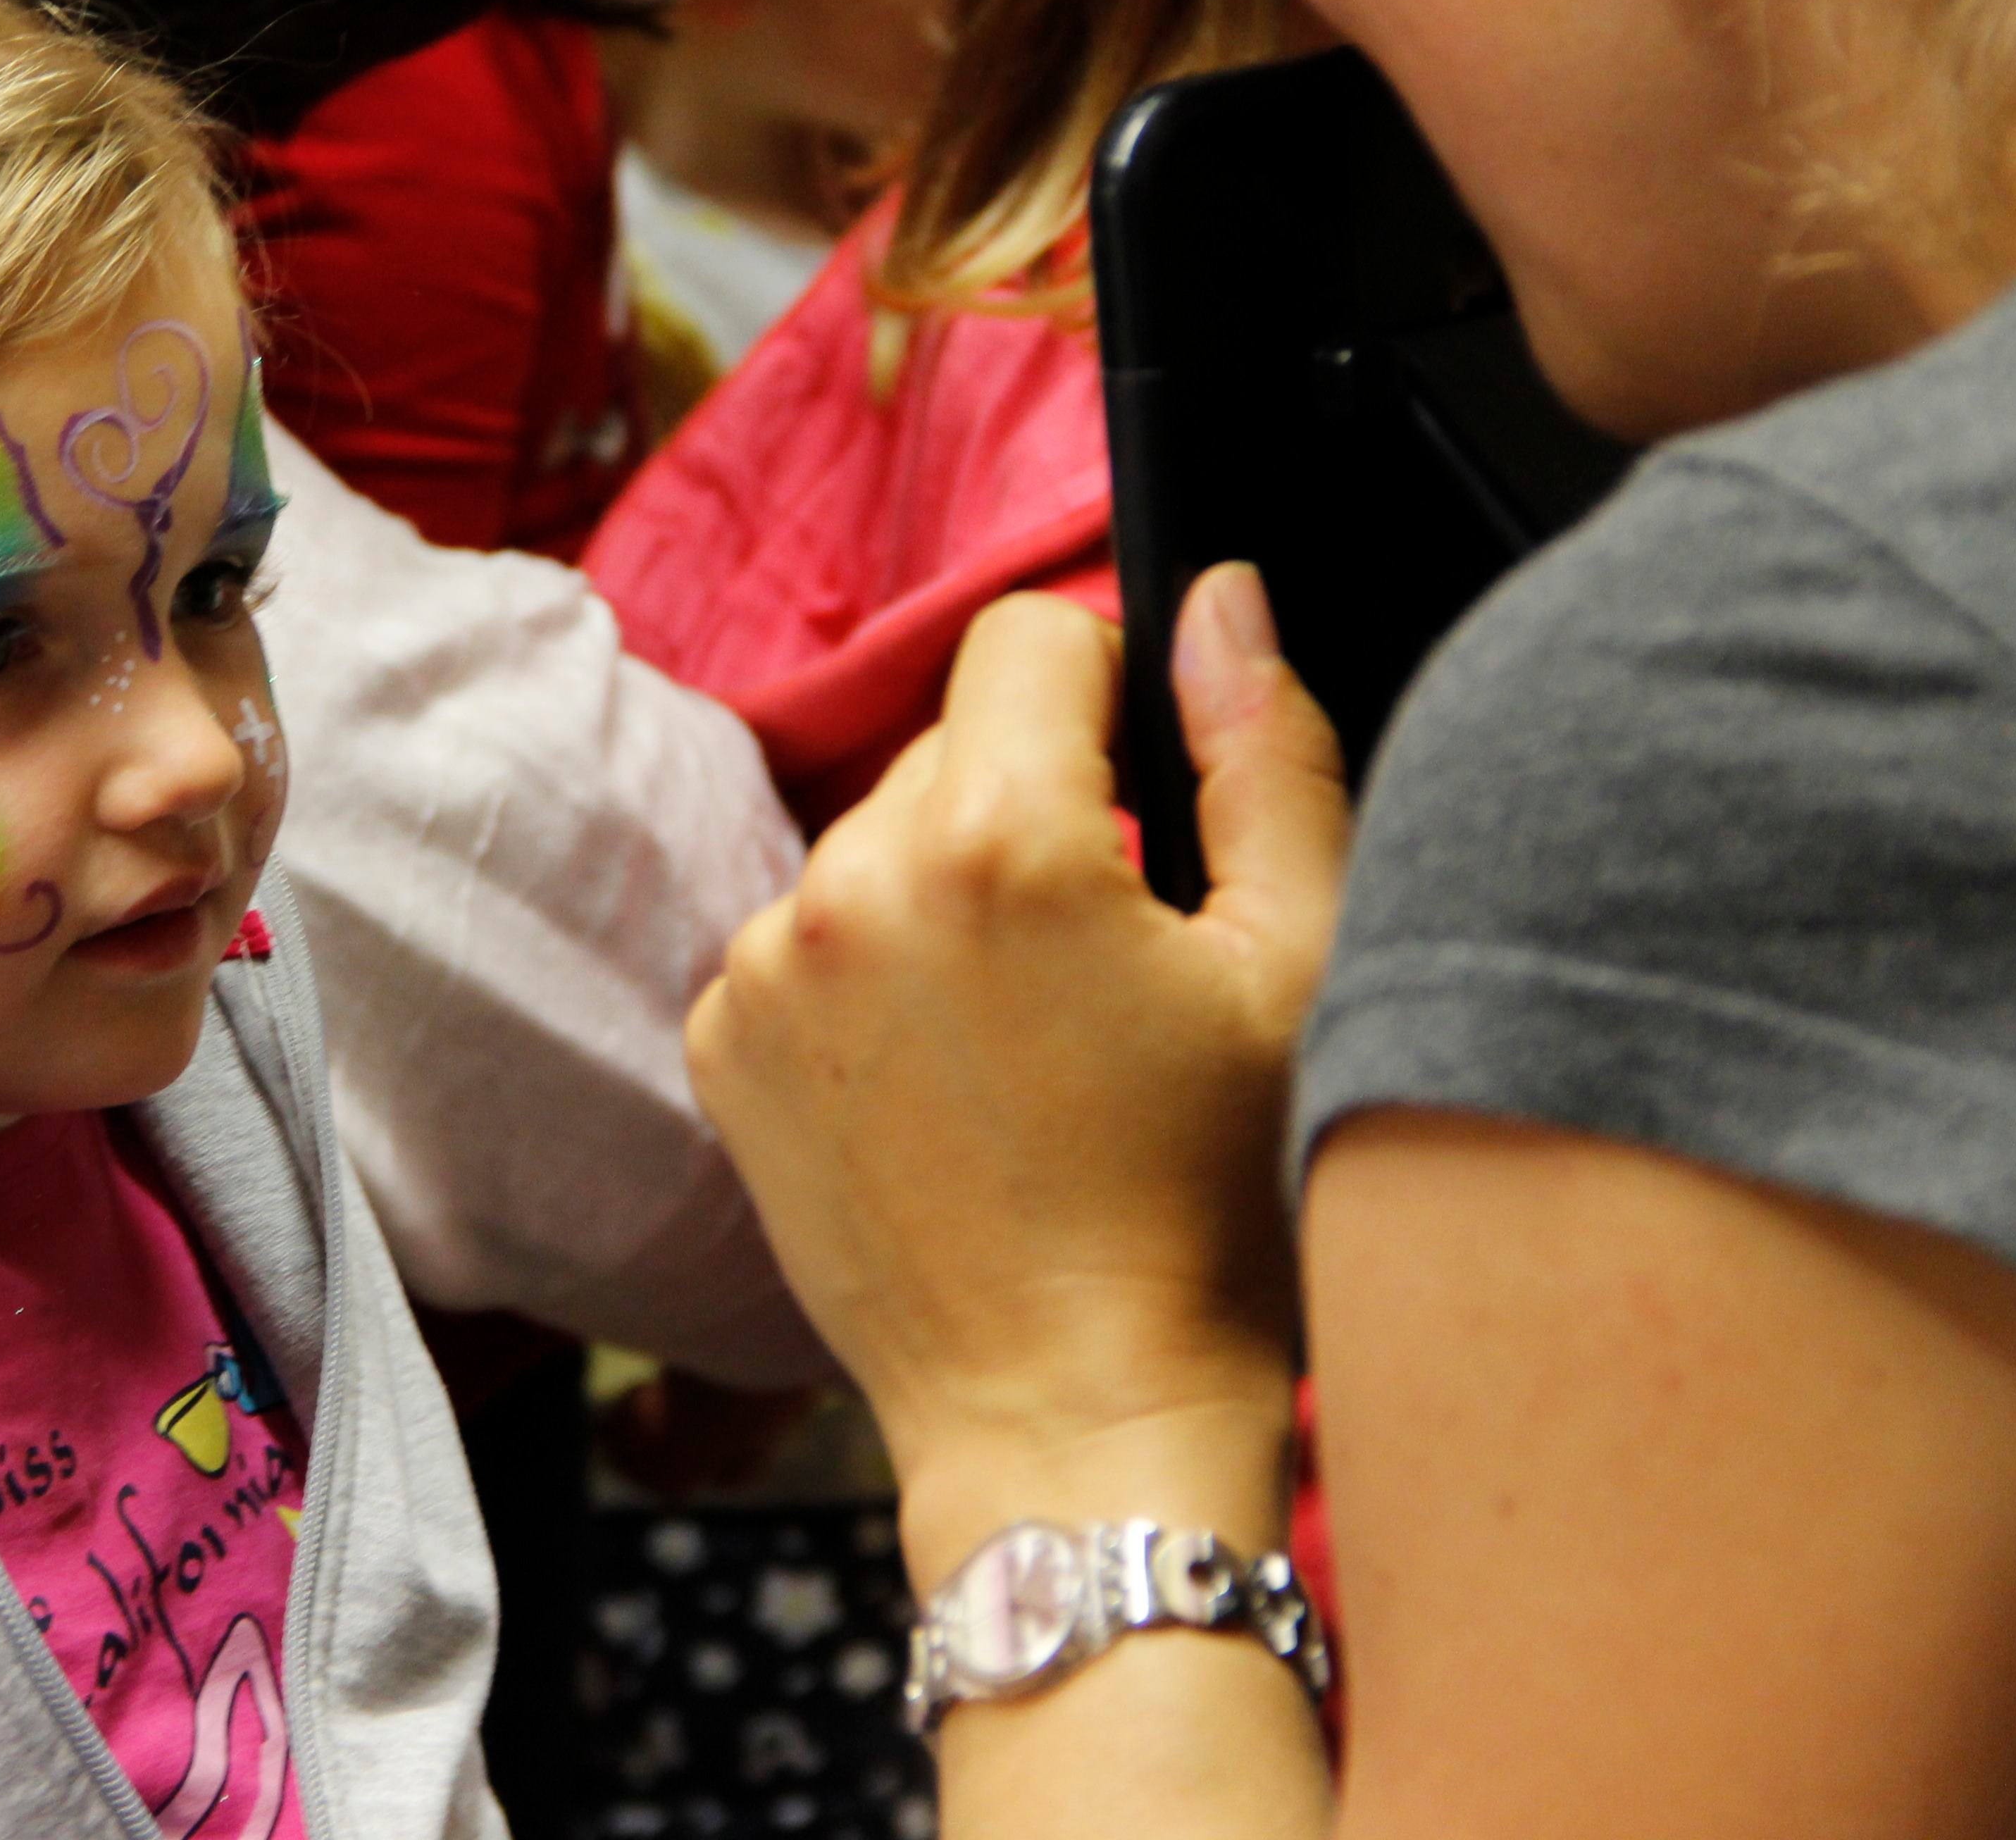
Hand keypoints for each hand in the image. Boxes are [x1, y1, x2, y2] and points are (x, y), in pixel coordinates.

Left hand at [683, 567, 1350, 1516]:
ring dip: (947, 896)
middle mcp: (850, 881)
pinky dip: (873, 980)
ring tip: (1029, 1041)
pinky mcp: (717, 1043)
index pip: (1033, 636)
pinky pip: (809, 939)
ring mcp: (766, 967)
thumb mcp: (1298, 964)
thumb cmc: (1216, 1211)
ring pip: (877, 843)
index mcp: (996, 837)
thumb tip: (1217, 597)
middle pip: (952, 744)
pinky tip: (950, 1085)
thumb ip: (1261, 749)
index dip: (1111, 695)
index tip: (1150, 804)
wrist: (1076, 1418)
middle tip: (1105, 962)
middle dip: (1033, 809)